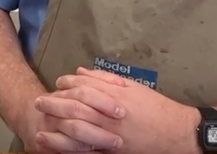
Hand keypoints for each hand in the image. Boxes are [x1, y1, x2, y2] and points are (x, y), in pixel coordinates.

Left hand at [41, 67, 196, 153]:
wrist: (177, 134)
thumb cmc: (156, 108)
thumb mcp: (133, 87)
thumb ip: (104, 79)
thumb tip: (80, 71)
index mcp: (113, 97)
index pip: (82, 88)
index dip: (66, 85)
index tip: (56, 84)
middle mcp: (108, 116)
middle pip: (74, 108)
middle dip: (54, 104)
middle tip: (39, 102)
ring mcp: (109, 136)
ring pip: (75, 131)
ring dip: (56, 127)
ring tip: (42, 125)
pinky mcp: (112, 152)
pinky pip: (86, 151)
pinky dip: (69, 148)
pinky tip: (58, 146)